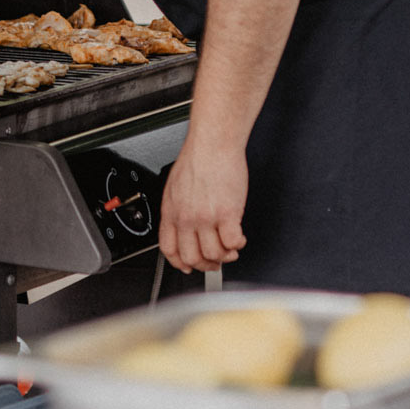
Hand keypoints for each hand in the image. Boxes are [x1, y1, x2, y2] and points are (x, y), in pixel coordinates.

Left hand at [159, 136, 247, 273]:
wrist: (213, 143)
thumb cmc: (198, 158)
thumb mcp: (175, 186)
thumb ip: (178, 208)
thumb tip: (183, 224)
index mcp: (171, 211)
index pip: (169, 249)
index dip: (180, 263)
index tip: (189, 265)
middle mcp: (187, 217)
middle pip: (192, 257)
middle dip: (206, 264)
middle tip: (217, 260)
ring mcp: (206, 217)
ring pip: (214, 254)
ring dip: (225, 255)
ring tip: (231, 246)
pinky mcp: (227, 213)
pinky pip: (233, 242)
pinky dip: (238, 244)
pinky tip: (240, 236)